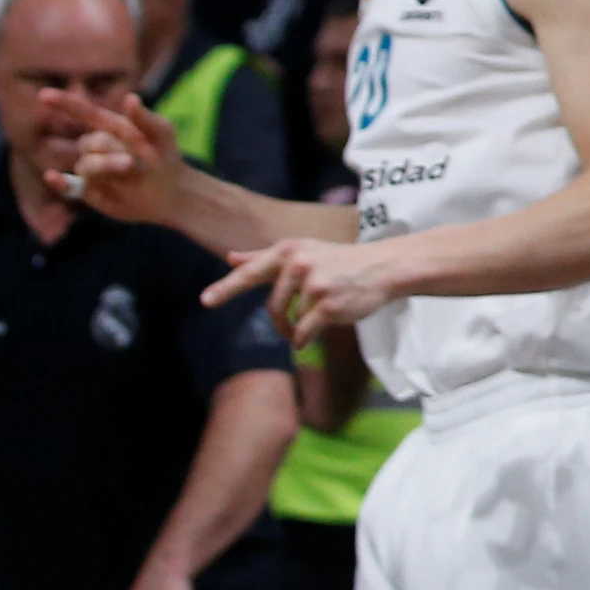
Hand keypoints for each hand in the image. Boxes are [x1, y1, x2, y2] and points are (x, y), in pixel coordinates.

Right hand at [35, 88, 193, 225]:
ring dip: (104, 166)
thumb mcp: (162, 134)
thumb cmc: (165, 155)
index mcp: (109, 127)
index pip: (83, 113)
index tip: (44, 95)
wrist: (172, 192)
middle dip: (108, 148)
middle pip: (88, 143)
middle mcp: (95, 147)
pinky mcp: (90, 192)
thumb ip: (146, 118)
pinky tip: (52, 176)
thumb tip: (130, 98)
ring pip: (85, 165)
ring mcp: (91, 170)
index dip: (65, 103)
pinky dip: (58, 183)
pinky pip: (68, 187)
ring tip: (130, 167)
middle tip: (133, 159)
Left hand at [203, 236, 409, 339]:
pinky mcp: (329, 305)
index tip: (205, 301)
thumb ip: (264, 257)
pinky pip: (304, 332)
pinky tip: (312, 336)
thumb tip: (230, 257)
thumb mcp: (303, 251)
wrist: (384, 267)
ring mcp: (315, 284)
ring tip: (311, 325)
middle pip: (273, 306)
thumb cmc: (341, 261)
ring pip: (290, 320)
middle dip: (280, 322)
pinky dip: (305, 339)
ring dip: (297, 330)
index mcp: (289, 251)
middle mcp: (299, 264)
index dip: (227, 288)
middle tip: (288, 330)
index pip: (252, 272)